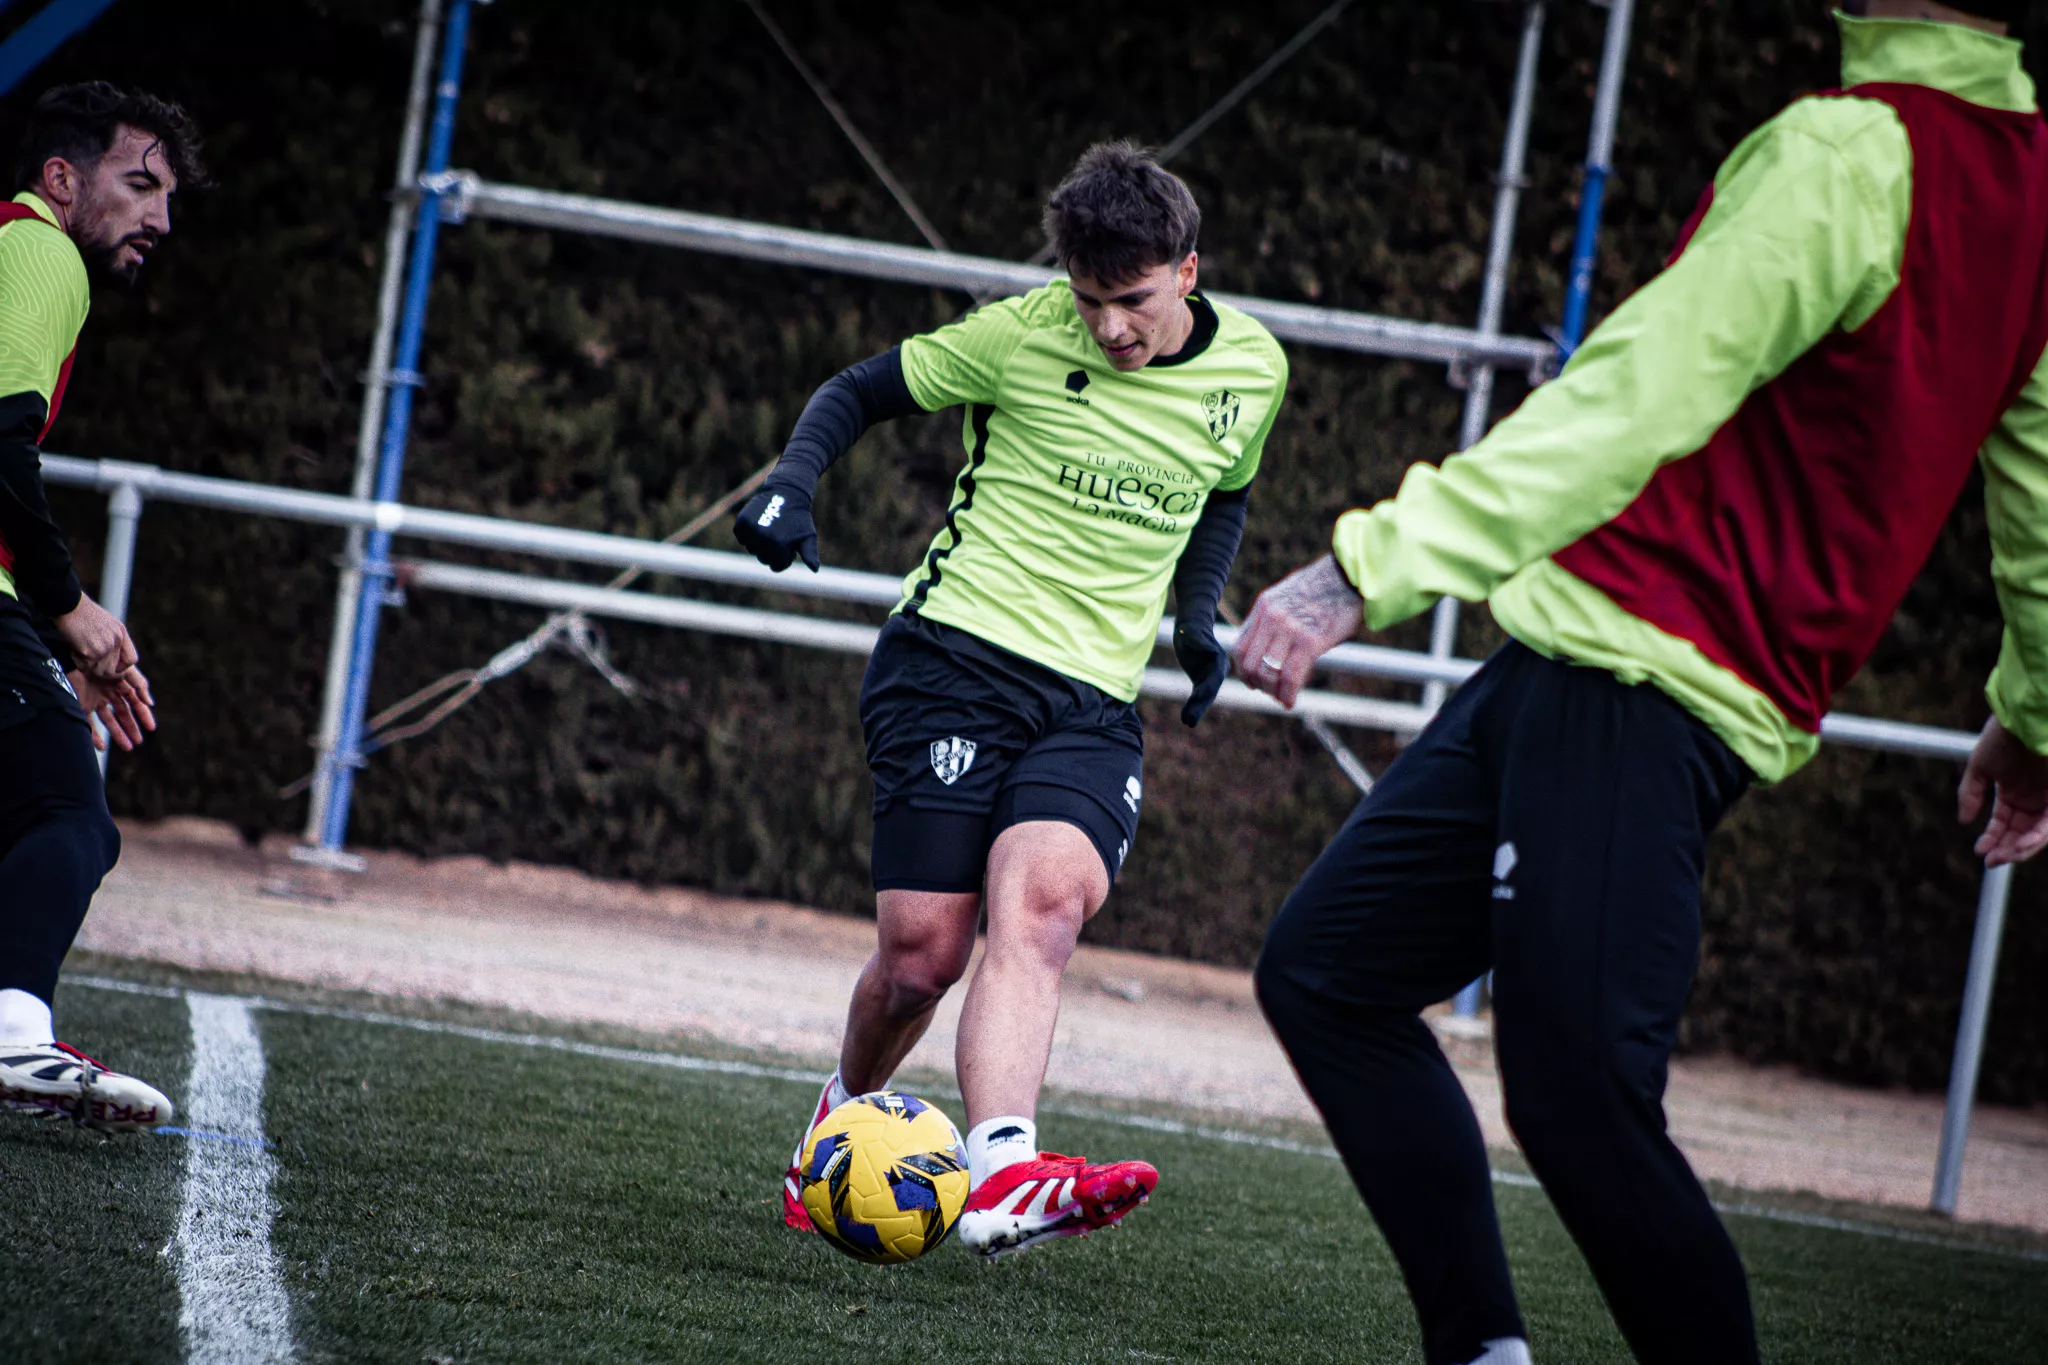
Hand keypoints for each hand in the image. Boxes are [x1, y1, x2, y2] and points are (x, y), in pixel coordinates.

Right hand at [54, 594, 137, 678]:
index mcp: (122, 634)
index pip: (131, 660)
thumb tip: (112, 659)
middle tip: (88, 661)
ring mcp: (104, 648)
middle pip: (113, 670)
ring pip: (98, 671)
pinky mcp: (90, 652)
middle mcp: (116, 642)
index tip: (110, 665)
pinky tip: (73, 650)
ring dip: (87, 666)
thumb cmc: (83, 613)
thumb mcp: (108, 623)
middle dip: (100, 669)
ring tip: (80, 653)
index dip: (121, 667)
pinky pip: (84, 667)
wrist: (69, 605)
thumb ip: (113, 639)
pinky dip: (77, 662)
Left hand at [68, 665, 154, 752]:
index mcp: (120, 684)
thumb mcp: (126, 669)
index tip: (151, 728)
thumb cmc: (102, 657)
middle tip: (138, 742)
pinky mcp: (80, 704)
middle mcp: (108, 692)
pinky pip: (88, 723)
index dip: (144, 715)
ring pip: (108, 721)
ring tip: (128, 747)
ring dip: (118, 734)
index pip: (135, 702)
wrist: (74, 654)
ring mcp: (94, 699)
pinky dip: (94, 736)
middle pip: (122, 714)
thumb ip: (140, 685)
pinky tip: (102, 746)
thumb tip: (151, 703)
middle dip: (131, 728)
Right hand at [732, 486, 819, 571]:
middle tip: (780, 535)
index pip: (776, 566)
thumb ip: (810, 554)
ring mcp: (751, 529)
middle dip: (772, 551)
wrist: (786, 491)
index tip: (789, 545)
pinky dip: (748, 534)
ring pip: (751, 549)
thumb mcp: (808, 536)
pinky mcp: (742, 521)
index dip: (784, 557)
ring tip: (770, 528)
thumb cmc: (799, 518)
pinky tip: (759, 524)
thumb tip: (815, 570)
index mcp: (780, 545)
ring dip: (760, 543)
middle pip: (763, 559)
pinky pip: (742, 538)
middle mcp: (764, 538)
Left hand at [1173, 606, 1227, 727]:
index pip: (1213, 679)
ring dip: (1197, 710)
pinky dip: (1193, 706)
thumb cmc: (1191, 625)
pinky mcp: (1201, 679)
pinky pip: (1198, 695)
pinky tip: (1186, 719)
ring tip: (1187, 722)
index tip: (1196, 701)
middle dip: (1200, 706)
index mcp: (1218, 659)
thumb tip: (1211, 651)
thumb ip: (1198, 640)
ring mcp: (1211, 675)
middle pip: (1210, 692)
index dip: (1205, 691)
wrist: (1193, 622)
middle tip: (1189, 721)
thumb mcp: (1191, 631)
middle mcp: (1218, 670)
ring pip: (1205, 696)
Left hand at [1231, 555, 1363, 708]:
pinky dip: (1288, 694)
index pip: (1239, 646)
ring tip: (1283, 698)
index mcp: (1264, 606)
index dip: (1243, 670)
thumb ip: (1276, 619)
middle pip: (1250, 663)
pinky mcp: (1310, 640)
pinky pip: (1291, 676)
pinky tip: (1291, 701)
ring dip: (1273, 692)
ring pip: (1268, 672)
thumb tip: (1270, 648)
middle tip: (1271, 693)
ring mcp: (1289, 628)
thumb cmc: (1329, 588)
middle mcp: (1272, 617)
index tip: (1253, 682)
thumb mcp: (1291, 596)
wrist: (1354, 576)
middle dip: (1258, 684)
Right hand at [1958, 715, 2047, 866]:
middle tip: (1992, 861)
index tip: (1980, 851)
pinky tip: (2022, 845)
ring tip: (2004, 857)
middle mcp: (2032, 799)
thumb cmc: (2003, 738)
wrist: (2025, 720)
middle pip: (2021, 833)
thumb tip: (1963, 820)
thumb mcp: (1979, 767)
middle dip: (2006, 849)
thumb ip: (1970, 794)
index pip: (2003, 824)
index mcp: (2013, 792)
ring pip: (2037, 834)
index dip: (1992, 839)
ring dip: (2021, 849)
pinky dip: (2037, 838)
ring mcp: (2047, 799)